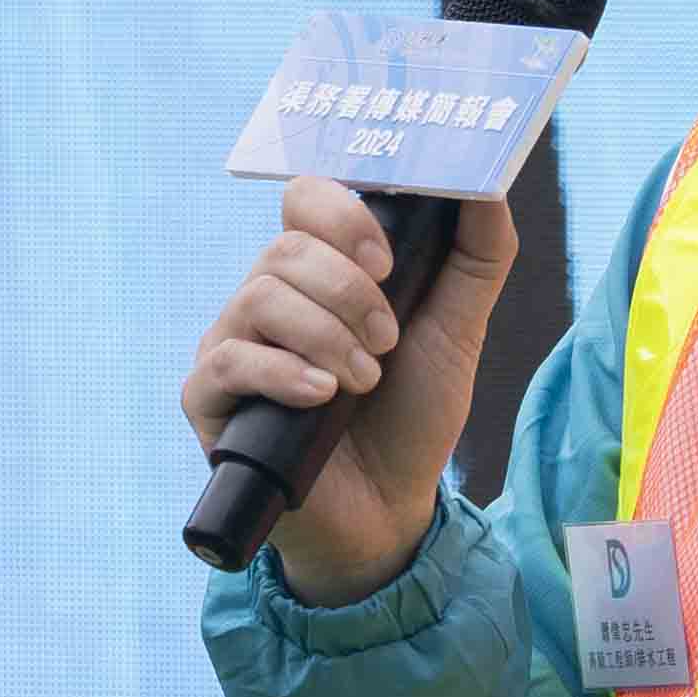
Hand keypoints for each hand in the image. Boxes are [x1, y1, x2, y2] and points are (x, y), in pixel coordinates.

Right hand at [177, 169, 519, 599]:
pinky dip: (282, 372)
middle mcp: (267, 298)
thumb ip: (478, 255)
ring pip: (259, 297)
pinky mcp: (208, 400)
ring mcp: (231, 345)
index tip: (388, 262)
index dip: (342, 215)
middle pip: (285, 249)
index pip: (305, 199)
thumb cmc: (412, 413)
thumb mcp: (457, 329)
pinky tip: (322, 396)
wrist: (389, 511)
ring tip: (364, 381)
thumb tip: (489, 185)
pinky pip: (227, 361)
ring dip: (326, 335)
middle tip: (387, 341)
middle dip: (350, 291)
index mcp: (317, 269)